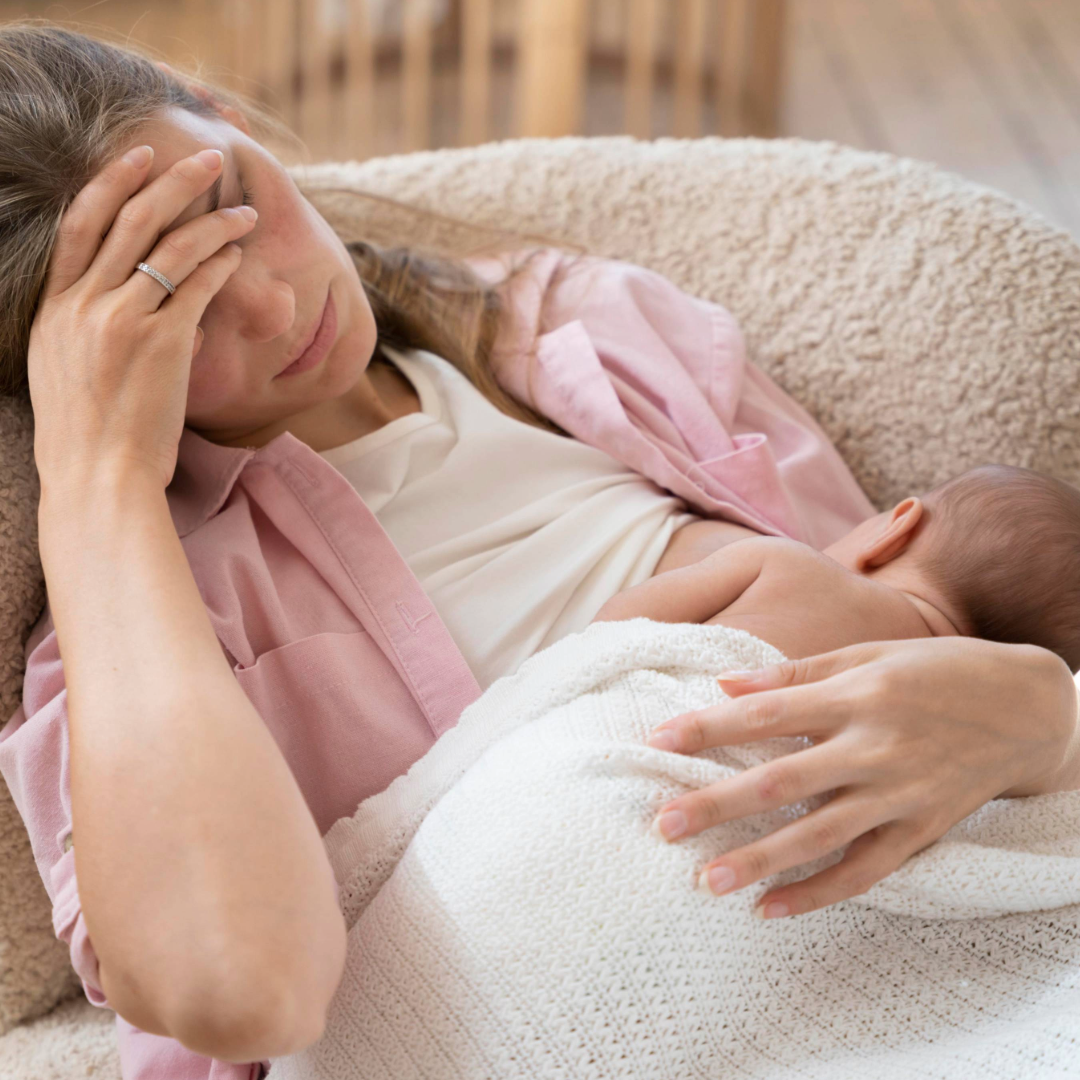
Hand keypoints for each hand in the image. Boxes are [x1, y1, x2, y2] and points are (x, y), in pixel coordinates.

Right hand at [27, 141, 257, 491]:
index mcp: (52, 309)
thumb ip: (97, 332)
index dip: (110, 183)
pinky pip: (196, 287)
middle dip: (172, 181)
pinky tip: (238, 255)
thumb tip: (153, 316)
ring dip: (213, 222)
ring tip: (245, 212)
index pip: (78, 226)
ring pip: (169, 247)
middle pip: (129, 220)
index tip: (137, 156)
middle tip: (208, 159)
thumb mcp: (68, 372)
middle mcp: (81, 305)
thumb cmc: (89, 436)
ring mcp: (120, 321)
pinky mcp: (160, 343)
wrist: (97, 477)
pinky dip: (219, 265)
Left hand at [645, 637, 1078, 918]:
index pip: (767, 713)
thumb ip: (794, 673)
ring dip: (761, 861)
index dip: (710, 728)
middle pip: (784, 782)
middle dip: (719, 804)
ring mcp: (901, 793)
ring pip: (821, 836)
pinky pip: (866, 871)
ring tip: (707, 881)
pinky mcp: (923, 830)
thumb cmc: (935, 670)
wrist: (1027, 708)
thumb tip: (722, 685)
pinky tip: (770, 909)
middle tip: (662, 824)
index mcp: (856, 695)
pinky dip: (818, 893)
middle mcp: (875, 746)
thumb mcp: (867, 654)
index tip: (658, 741)